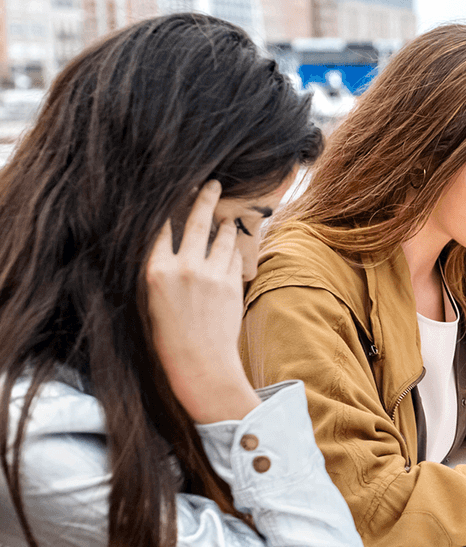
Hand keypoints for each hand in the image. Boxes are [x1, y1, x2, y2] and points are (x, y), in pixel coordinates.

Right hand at [146, 180, 259, 423]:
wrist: (199, 363)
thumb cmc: (169, 335)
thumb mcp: (152, 299)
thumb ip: (160, 270)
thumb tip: (168, 245)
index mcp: (154, 271)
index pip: (160, 227)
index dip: (168, 207)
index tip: (173, 191)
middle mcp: (182, 268)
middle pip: (195, 222)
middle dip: (204, 199)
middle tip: (211, 183)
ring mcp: (209, 274)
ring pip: (219, 237)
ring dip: (223, 223)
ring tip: (225, 214)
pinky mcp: (231, 283)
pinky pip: (232, 255)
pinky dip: (232, 245)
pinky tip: (232, 239)